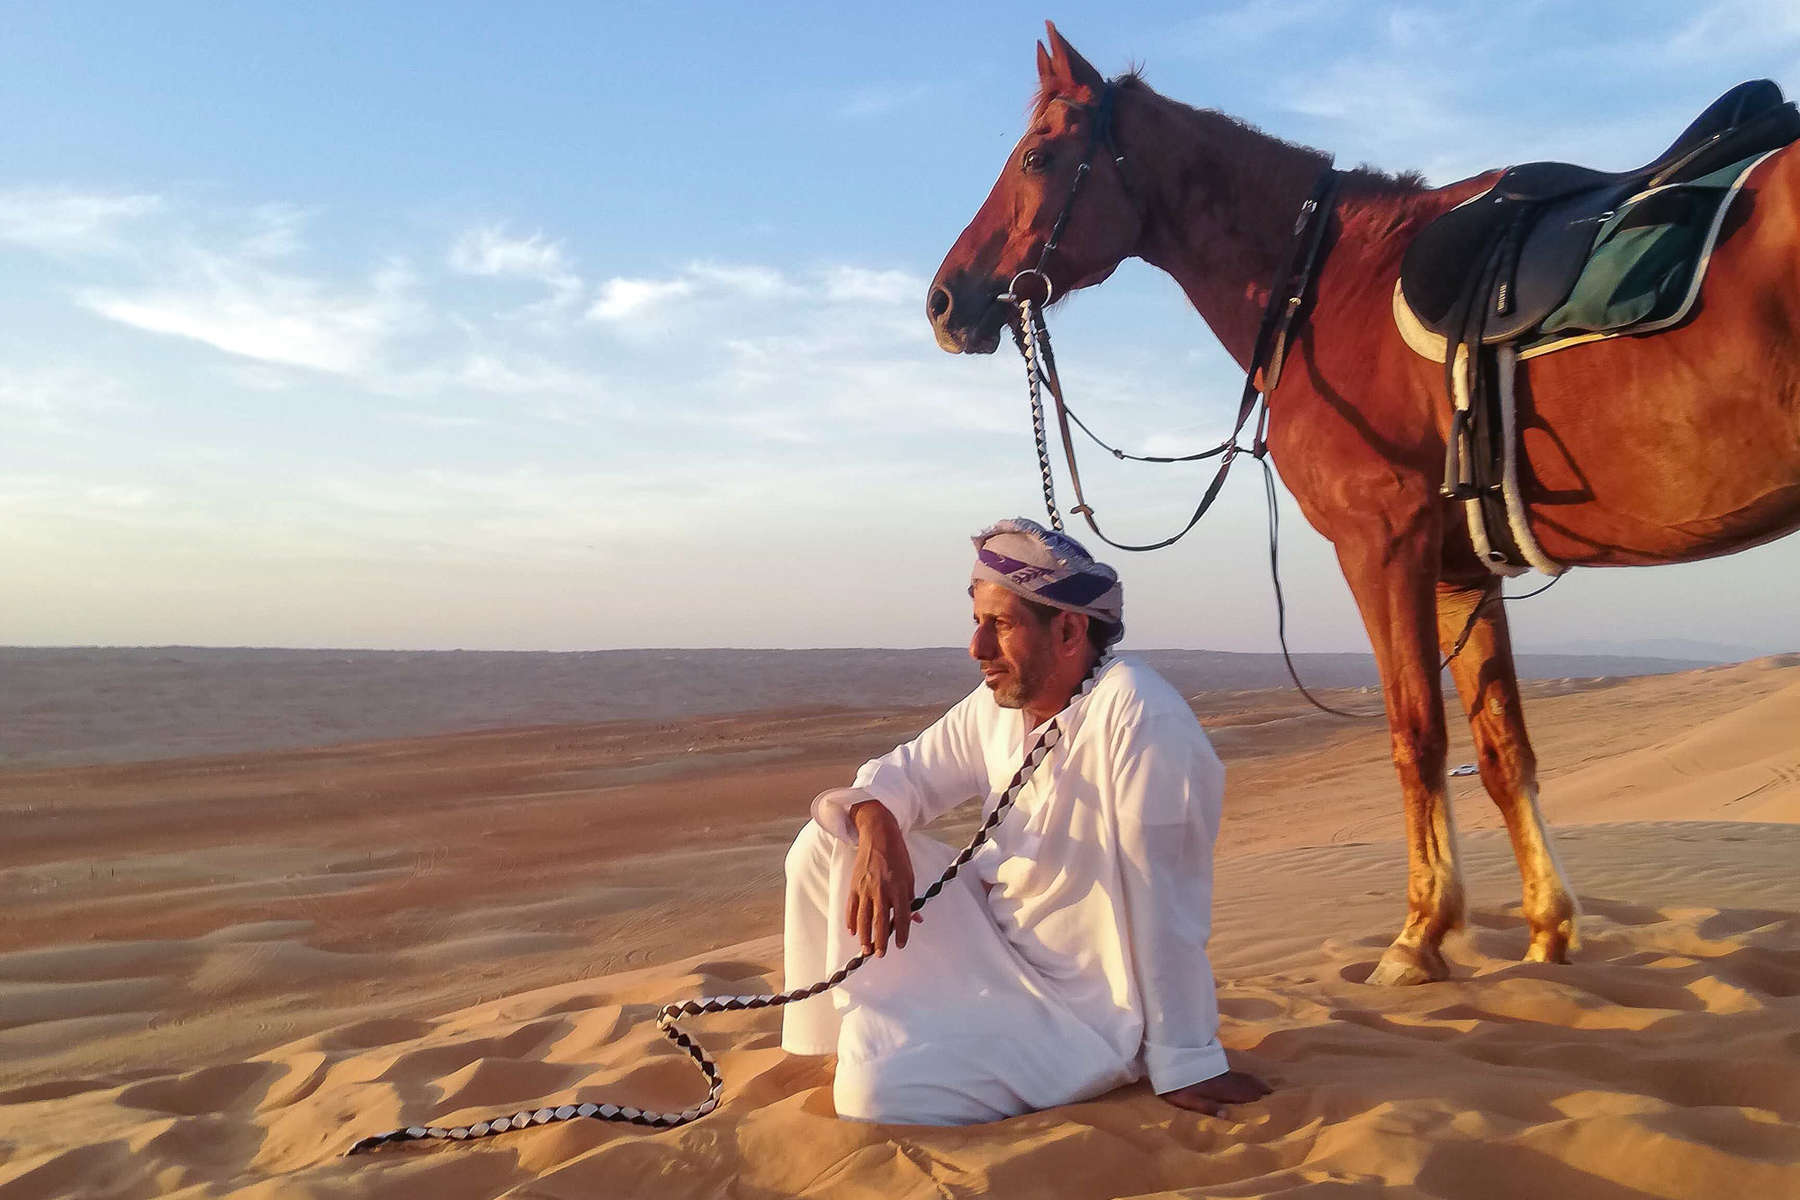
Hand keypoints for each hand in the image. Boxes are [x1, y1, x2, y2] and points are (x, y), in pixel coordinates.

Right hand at [845, 800, 920, 957]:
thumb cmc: (897, 856)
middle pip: (880, 921)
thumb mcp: (910, 876)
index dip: (901, 933)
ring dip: (864, 936)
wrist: (878, 836)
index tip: (900, 944)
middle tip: (880, 954)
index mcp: (899, 887)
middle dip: (880, 941)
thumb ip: (911, 899)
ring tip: (866, 950)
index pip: (901, 916)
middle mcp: (882, 889)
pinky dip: (851, 921)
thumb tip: (916, 918)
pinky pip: (851, 907)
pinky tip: (853, 932)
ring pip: (863, 918)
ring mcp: (865, 887)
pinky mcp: (854, 885)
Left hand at [1158, 1069, 1271, 1116]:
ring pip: (1241, 1076)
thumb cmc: (1177, 1085)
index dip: (1257, 1096)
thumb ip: (1208, 1108)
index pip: (1243, 1094)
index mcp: (1220, 1090)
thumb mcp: (1189, 1100)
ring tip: (1266, 1086)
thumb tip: (1229, 1116)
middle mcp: (1223, 1080)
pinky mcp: (1214, 1068)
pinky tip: (1245, 1077)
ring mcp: (1219, 1072)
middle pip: (1246, 1083)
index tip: (1272, 1099)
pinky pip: (1235, 1073)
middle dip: (1260, 1088)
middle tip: (1274, 1093)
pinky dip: (1245, 1076)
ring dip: (1254, 1082)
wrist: (1168, 1060)